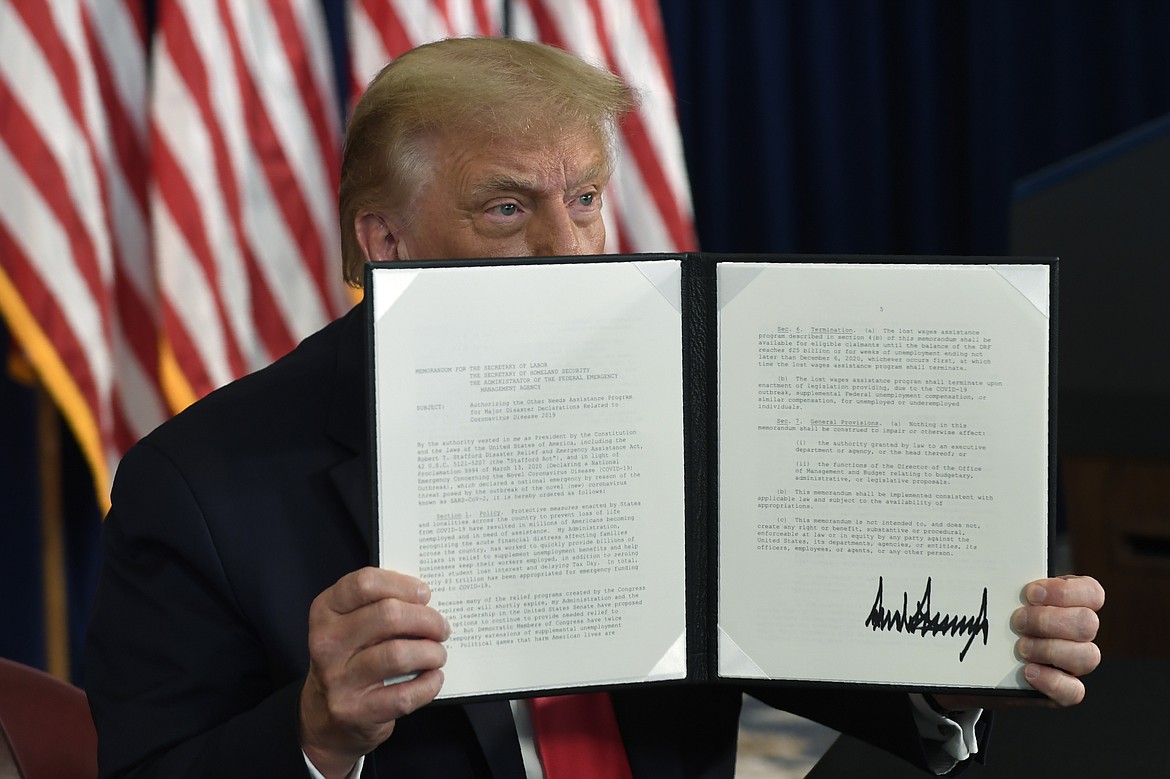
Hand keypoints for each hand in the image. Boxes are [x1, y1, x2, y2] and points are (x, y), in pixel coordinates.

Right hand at [299, 567, 449, 777]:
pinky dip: (428, 684)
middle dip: (426, 619)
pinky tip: (433, 678)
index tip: (424, 593)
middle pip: (388, 616)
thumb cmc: (350, 657)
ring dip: (430, 652)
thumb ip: (380, 604)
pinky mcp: (356, 710)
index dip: (402, 584)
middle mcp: (327, 643)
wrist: (325, 714)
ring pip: (398, 654)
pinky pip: (404, 694)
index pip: (365, 584)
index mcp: (326, 611)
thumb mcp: (351, 623)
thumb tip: (425, 599)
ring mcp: (339, 679)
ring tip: (438, 654)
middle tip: (441, 628)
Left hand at [936, 574, 1104, 710]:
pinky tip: (1029, 672)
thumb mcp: (1000, 600)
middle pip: (1087, 624)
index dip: (1065, 592)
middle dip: (1049, 621)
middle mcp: (1078, 633)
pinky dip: (1052, 681)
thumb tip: (984, 573)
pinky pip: (1074, 690)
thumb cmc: (996, 620)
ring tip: (1020, 648)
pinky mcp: (1064, 690)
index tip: (1030, 593)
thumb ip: (1004, 587)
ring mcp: (1074, 663)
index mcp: (1071, 604)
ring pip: (1087, 656)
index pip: (1091, 593)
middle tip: (1017, 621)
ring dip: (1050, 649)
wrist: (980, 661)